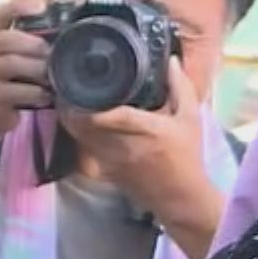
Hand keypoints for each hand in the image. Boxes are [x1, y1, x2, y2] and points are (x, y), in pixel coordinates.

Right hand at [0, 0, 52, 137]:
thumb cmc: (10, 75)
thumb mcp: (15, 53)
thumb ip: (32, 38)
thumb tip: (65, 22)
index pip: (1, 11)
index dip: (20, 6)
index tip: (42, 6)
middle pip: (5, 39)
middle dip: (32, 44)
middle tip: (50, 52)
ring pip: (10, 64)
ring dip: (35, 68)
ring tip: (50, 74)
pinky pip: (13, 90)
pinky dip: (34, 92)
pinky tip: (46, 94)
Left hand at [59, 56, 210, 220]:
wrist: (180, 197)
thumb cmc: (187, 156)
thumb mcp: (190, 119)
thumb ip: (180, 88)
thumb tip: (171, 60)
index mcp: (147, 130)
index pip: (111, 116)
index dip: (91, 103)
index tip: (80, 82)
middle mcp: (124, 145)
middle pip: (86, 125)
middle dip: (72, 105)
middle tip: (67, 85)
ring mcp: (111, 160)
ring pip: (79, 136)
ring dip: (70, 118)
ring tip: (67, 99)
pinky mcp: (104, 171)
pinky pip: (82, 148)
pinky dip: (76, 134)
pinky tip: (76, 120)